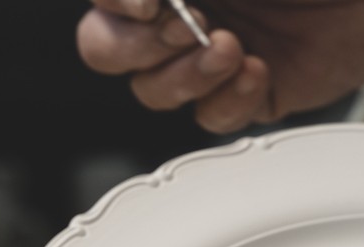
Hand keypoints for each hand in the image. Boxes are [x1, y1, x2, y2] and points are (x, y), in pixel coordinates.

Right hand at [76, 0, 363, 132]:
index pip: (106, 0)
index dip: (115, 2)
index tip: (151, 1)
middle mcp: (177, 16)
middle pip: (104, 49)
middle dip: (138, 44)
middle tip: (188, 23)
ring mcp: (207, 58)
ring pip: (152, 91)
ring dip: (185, 74)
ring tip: (232, 47)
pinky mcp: (245, 96)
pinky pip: (209, 118)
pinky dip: (228, 99)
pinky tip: (259, 71)